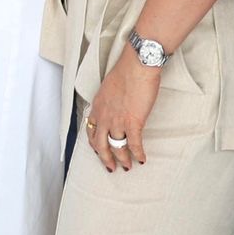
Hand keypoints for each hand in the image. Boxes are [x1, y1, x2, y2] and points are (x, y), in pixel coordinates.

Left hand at [86, 48, 160, 171]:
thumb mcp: (108, 88)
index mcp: (97, 107)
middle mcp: (104, 116)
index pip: (91, 130)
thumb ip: (108, 101)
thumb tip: (114, 108)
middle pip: (100, 145)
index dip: (94, 144)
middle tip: (111, 167)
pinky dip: (138, 154)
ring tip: (128, 166)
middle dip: (105, 158)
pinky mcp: (133, 123)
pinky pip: (134, 145)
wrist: (136, 66)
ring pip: (117, 147)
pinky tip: (142, 159)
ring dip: (123, 159)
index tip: (99, 151)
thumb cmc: (126, 72)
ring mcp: (118, 121)